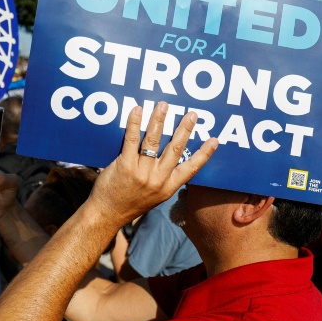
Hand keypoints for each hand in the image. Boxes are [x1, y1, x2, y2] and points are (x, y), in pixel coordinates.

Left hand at [87, 101, 217, 226]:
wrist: (107, 214)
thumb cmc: (130, 203)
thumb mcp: (155, 196)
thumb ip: (163, 178)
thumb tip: (170, 155)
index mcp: (168, 188)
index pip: (191, 169)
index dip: (204, 154)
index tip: (214, 140)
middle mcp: (157, 180)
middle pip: (175, 149)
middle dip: (184, 130)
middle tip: (192, 115)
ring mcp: (141, 173)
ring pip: (154, 141)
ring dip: (159, 120)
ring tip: (164, 106)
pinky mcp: (124, 166)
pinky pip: (132, 140)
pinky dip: (135, 124)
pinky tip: (137, 111)